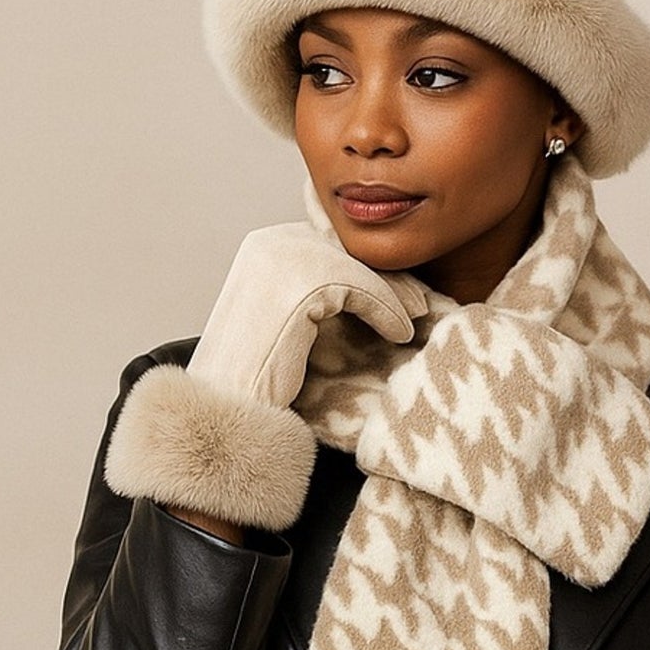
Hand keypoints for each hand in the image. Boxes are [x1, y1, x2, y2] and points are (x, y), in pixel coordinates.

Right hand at [189, 223, 428, 408]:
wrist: (232, 409)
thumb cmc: (260, 374)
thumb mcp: (290, 316)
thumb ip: (320, 290)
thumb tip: (369, 278)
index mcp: (265, 246)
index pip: (332, 240)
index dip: (371, 265)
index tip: (401, 289)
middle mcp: (268, 243)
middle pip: (348, 247)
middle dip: (388, 275)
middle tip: (417, 302)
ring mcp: (281, 260)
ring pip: (359, 267)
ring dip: (393, 296)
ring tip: (410, 322)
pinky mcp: (300, 286)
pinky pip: (361, 288)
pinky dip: (386, 310)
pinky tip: (399, 332)